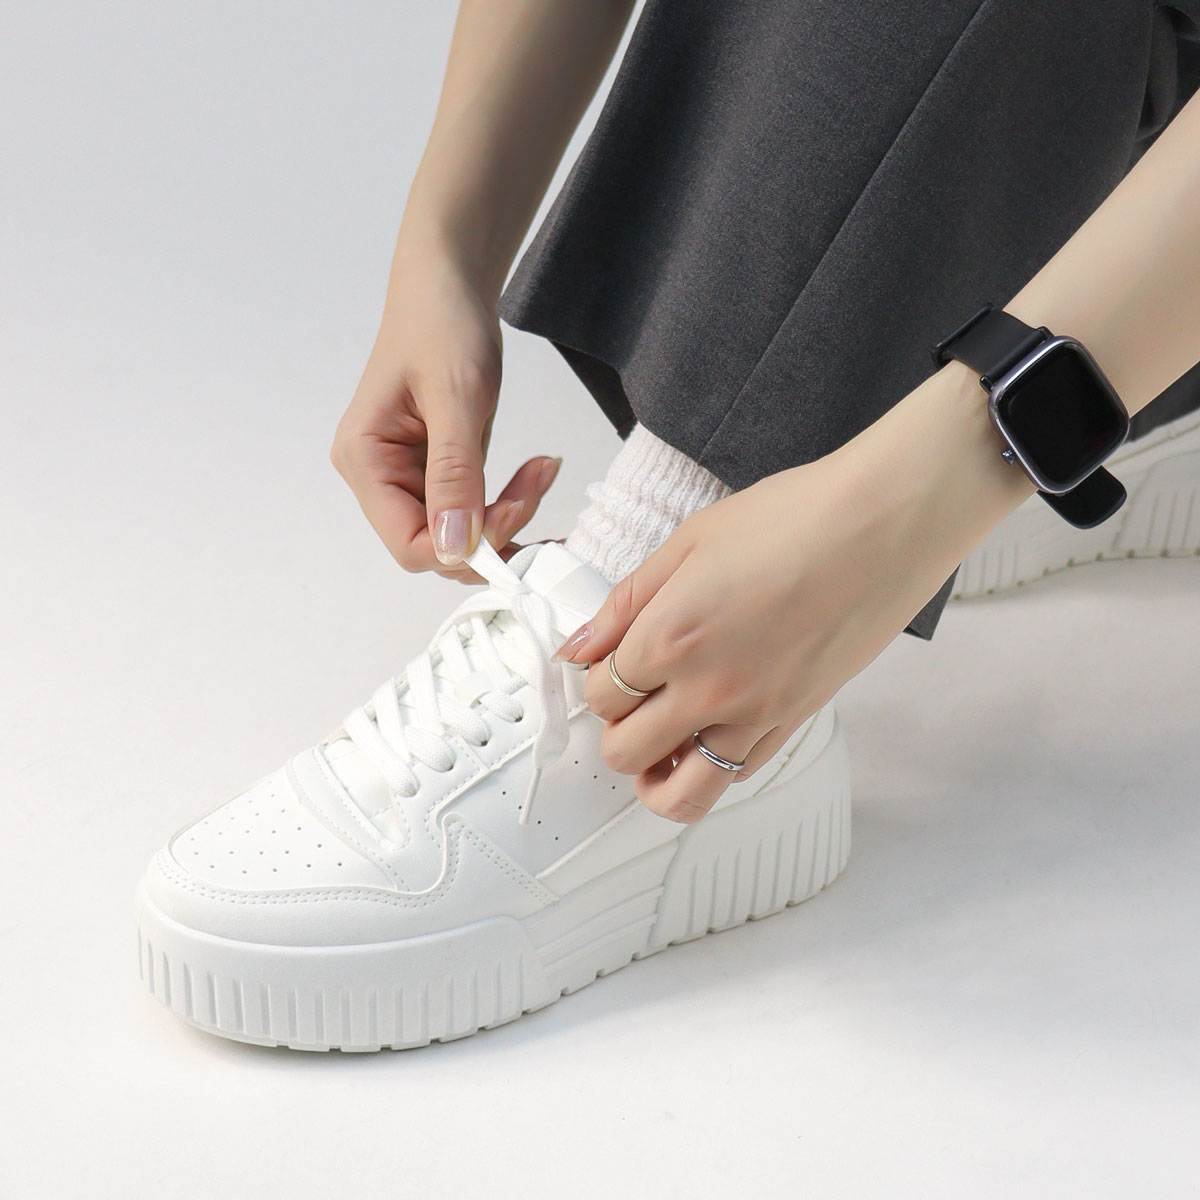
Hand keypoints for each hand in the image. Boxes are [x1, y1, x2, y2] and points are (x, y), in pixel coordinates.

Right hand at [331, 252, 560, 582]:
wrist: (448, 284)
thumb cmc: (442, 324)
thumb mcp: (456, 397)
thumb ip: (454, 474)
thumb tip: (456, 549)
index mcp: (364, 460)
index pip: (409, 544)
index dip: (464, 547)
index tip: (516, 511)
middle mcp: (378, 477)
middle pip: (436, 546)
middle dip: (492, 531)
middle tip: (537, 485)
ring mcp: (407, 476)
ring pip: (459, 534)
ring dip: (507, 518)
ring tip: (542, 473)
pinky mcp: (436, 471)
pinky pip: (472, 511)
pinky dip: (507, 504)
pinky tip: (535, 474)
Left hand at [552, 367, 1033, 821]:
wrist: (882, 524)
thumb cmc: (799, 518)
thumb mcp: (689, 541)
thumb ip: (627, 601)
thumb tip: (583, 642)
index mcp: (670, 637)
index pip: (600, 693)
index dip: (596, 678)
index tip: (607, 665)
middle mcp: (708, 688)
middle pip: (624, 751)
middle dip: (617, 728)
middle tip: (630, 701)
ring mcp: (755, 714)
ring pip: (681, 794)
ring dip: (656, 776)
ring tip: (658, 749)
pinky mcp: (794, 722)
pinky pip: (738, 775)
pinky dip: (712, 766)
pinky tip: (711, 734)